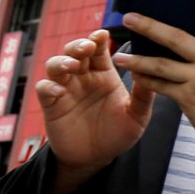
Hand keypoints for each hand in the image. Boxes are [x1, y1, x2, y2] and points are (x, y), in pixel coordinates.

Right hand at [37, 27, 152, 190]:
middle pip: (75, 51)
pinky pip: (44, 88)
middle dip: (79, 45)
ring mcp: (66, 89)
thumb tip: (151, 72)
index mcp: (104, 75)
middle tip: (87, 47)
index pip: (99, 50)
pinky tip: (58, 90)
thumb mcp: (137, 116)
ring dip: (62, 61)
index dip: (98, 39)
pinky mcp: (52, 104)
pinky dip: (48, 86)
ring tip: (73, 66)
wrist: (96, 159)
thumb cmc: (118, 134)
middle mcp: (83, 78)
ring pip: (56, 64)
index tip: (102, 34)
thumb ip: (143, 96)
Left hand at [112, 0, 194, 178]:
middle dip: (149, 26)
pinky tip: (136, 77)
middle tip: (129, 18)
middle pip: (177, 38)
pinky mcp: (190, 99)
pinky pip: (161, 86)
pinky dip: (147, 81)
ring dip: (137, 59)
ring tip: (120, 55)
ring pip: (161, 64)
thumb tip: (189, 43)